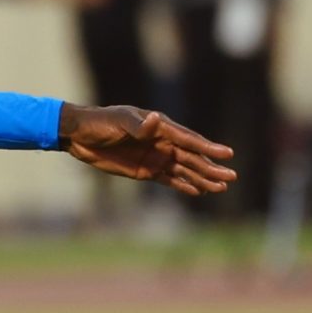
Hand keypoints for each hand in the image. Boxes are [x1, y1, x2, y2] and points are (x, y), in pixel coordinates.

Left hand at [61, 104, 236, 195]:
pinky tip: (198, 192)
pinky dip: (183, 185)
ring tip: (221, 188)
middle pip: (192, 157)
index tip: (228, 154)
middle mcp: (163, 142)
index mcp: (160, 127)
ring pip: (185, 170)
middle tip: (231, 177)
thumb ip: (138, 125)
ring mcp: (156, 157)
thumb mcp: (119, 121)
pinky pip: (169, 180)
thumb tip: (155, 120)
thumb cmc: (101, 122)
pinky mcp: (146, 170)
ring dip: (202, 178)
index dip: (209, 148)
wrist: (80, 136)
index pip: (189, 140)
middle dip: (211, 167)